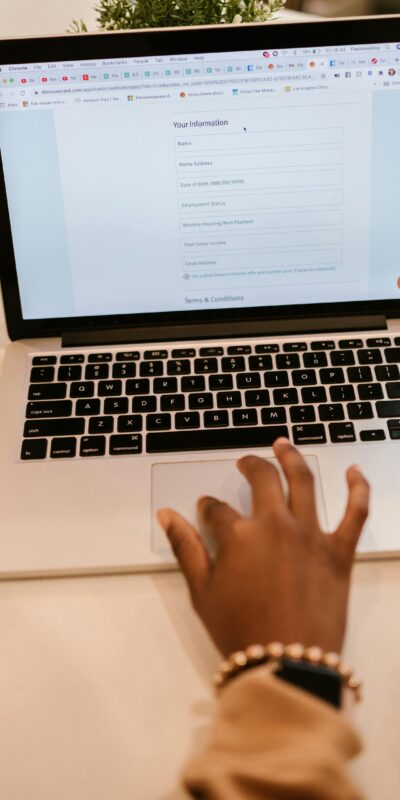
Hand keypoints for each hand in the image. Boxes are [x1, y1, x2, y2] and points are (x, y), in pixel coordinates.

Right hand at [157, 438, 368, 656]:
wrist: (287, 665)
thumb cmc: (241, 632)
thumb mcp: (202, 592)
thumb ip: (185, 548)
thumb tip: (167, 515)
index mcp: (239, 536)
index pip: (218, 510)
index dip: (208, 507)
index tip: (206, 508)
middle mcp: (275, 526)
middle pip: (262, 480)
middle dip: (250, 465)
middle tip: (245, 462)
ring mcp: (310, 535)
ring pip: (304, 481)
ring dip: (292, 457)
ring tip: (284, 444)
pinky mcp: (339, 551)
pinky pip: (356, 512)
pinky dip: (358, 488)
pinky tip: (355, 471)